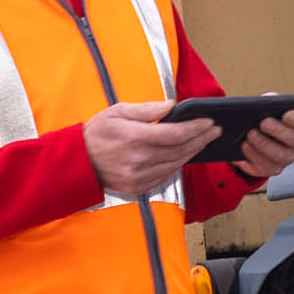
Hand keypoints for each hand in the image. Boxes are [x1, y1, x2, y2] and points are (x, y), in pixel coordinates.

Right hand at [83, 102, 215, 197]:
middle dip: (201, 138)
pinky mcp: (139, 187)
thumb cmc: (98, 133)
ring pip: (176, 164)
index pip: (176, 134)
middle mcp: (139, 159)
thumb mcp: (119, 111)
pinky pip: (166, 176)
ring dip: (193, 152)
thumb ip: (148, 109)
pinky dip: (178, 164)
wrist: (79, 161)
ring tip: (203, 140)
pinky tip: (185, 154)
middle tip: (214, 130)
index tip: (209, 121)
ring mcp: (140, 176)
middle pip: (181, 150)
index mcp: (135, 137)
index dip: (197, 128)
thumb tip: (172, 106)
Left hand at [236, 107, 293, 181]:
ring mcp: (287, 156)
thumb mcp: (264, 106)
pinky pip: (267, 167)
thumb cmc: (259, 118)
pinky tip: (245, 147)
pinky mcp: (273, 168)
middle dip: (278, 131)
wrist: (245, 137)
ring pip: (282, 156)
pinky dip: (254, 156)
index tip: (286, 114)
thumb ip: (268, 101)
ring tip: (250, 135)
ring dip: (264, 145)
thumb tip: (269, 99)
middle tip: (263, 123)